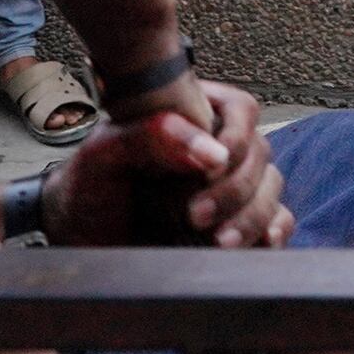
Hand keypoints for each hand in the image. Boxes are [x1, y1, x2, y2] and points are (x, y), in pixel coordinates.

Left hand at [43, 80, 293, 250]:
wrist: (78, 243)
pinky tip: (261, 243)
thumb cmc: (87, 190)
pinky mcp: (236, 225)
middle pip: (259, 153)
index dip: (236, 136)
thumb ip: (150, 137)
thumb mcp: (104, 154)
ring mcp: (229, 188)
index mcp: (191, 116)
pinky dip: (273, 231)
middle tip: (196, 215)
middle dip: (236, 188)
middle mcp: (215, 149)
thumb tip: (210, 150)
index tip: (211, 166)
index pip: (240, 110)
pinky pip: (276, 221)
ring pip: (270, 188)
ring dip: (252, 215)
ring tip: (218, 242)